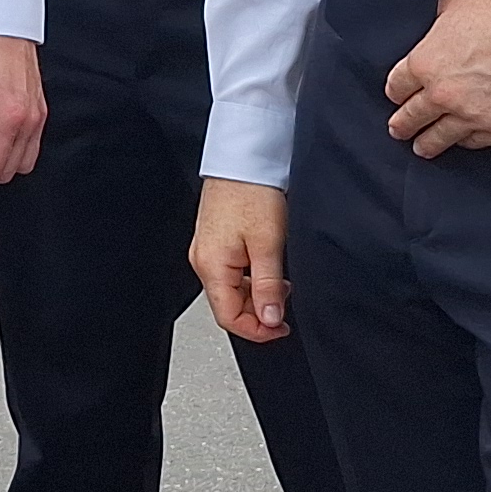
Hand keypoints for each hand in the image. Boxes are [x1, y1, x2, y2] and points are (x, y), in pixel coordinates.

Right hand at [190, 176, 290, 342]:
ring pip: (231, 291)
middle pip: (229, 307)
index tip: (281, 328)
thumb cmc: (252, 192)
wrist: (243, 160)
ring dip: (257, 295)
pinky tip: (267, 267)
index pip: (229, 318)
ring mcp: (207, 252)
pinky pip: (231, 274)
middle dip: (260, 312)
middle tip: (286, 301)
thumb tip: (270, 320)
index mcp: (211, 266)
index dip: (258, 331)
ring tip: (281, 281)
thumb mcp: (268, 245)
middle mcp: (203, 262)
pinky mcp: (214, 242)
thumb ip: (268, 287)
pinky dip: (251, 279)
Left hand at [384, 0, 490, 156]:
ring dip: (426, 144)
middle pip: (412, 116)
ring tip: (421, 148)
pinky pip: (475, 142)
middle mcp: (442, 94)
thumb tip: (430, 19)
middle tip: (397, 130)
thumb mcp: (457, 3)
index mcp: (425, 63)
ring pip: (439, 137)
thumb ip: (436, 17)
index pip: (397, 85)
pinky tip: (461, 142)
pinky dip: (465, 142)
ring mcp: (471, 115)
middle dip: (402, 124)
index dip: (395, 90)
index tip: (396, 95)